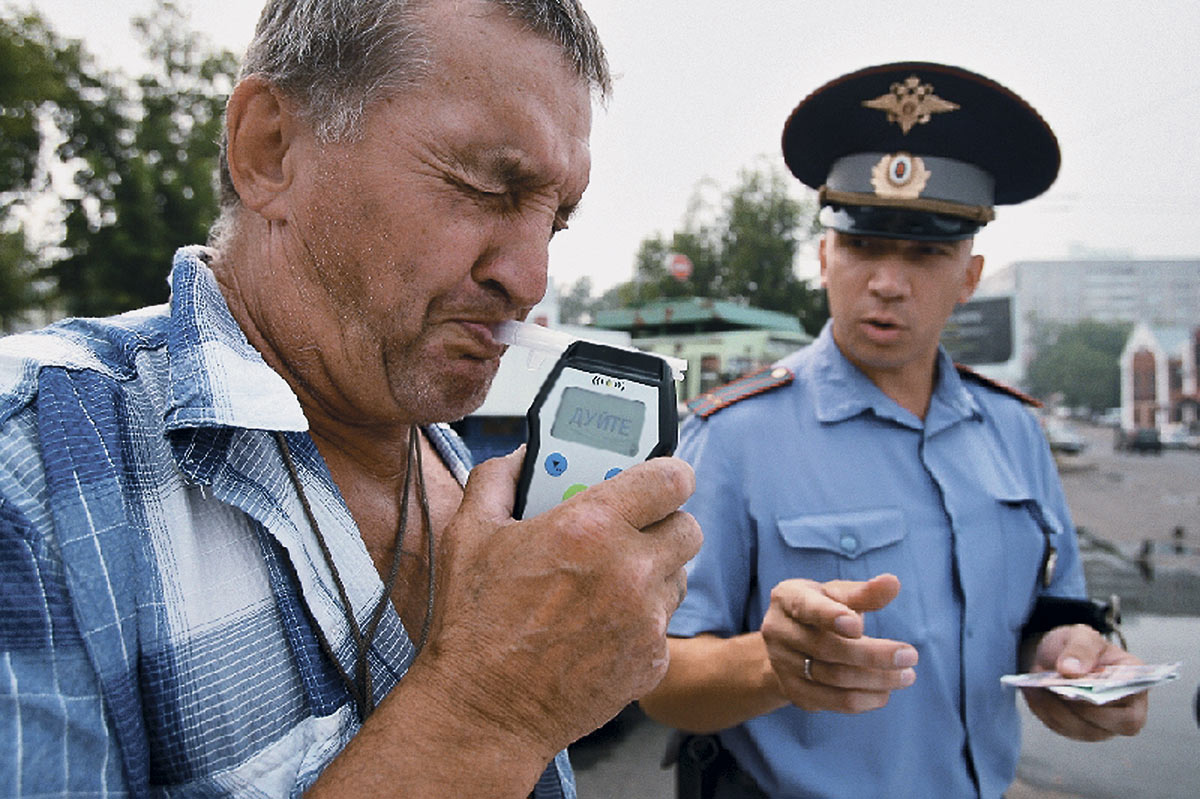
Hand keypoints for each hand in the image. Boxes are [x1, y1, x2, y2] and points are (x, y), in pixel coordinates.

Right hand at [411, 448, 699, 759]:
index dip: (668, 473)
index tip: (658, 479)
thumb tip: (523, 457)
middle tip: (630, 530)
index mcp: (590, 527)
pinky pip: (663, 625)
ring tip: (608, 580)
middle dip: (663, 523)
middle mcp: (629, 570)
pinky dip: (641, 621)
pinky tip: (600, 626)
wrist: (483, 710)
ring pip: (679, 576)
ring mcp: (646, 619)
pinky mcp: (652, 661)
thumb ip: (497, 479)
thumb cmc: (473, 624)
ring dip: (654, 571)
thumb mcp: (468, 534)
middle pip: (688, 526)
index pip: (671, 477)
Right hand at [760, 573, 917, 713]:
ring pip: (833, 678)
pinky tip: (885, 692)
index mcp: (787, 597)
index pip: (808, 608)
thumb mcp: (836, 594)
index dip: (831, 617)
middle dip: (873, 655)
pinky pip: (832, 701)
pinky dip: (864, 700)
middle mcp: (777, 631)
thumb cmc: (821, 608)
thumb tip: (893, 583)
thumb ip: (864, 592)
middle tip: (911, 656)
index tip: (859, 626)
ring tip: (907, 675)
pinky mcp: (793, 691)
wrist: (789, 642)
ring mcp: (782, 664)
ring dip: (875, 680)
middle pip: (827, 648)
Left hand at [1022, 624, 1148, 740]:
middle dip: (1085, 708)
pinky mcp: (1078, 730)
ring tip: (1041, 687)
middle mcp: (1126, 709)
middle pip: (1116, 724)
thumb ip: (1080, 648)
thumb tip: (1070, 671)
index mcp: (1134, 681)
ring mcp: (1103, 724)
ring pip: (1085, 730)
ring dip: (1060, 709)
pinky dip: (1045, 710)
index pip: (1135, 699)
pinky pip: (1061, 728)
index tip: (1087, 683)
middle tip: (1060, 690)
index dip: (1115, 696)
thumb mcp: (1080, 635)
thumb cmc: (1077, 646)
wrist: (1055, 656)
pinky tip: (1035, 691)